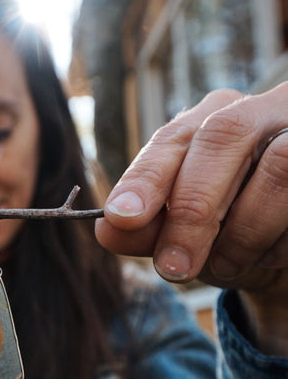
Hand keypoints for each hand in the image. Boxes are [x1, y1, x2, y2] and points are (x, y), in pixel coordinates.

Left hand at [95, 82, 287, 354]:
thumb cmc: (231, 234)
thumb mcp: (182, 236)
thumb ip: (146, 230)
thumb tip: (107, 231)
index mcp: (212, 120)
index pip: (173, 139)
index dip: (146, 177)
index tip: (123, 218)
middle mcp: (261, 110)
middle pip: (223, 137)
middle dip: (193, 210)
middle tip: (174, 267)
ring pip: (278, 166)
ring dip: (244, 232)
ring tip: (225, 267)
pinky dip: (279, 243)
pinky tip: (267, 258)